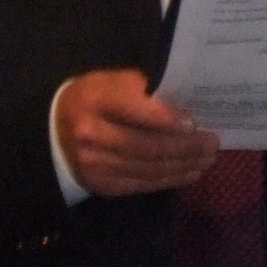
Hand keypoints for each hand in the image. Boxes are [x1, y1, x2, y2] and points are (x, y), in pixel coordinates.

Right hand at [55, 69, 220, 196]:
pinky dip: (170, 180)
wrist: (53, 132)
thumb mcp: (111, 81)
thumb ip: (142, 89)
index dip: (167, 120)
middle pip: (148, 146)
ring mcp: (94, 164)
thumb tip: (182, 106)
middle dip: (187, 147)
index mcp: (95, 102)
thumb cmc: (94, 100)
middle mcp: (92, 136)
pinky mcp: (101, 185)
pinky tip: (190, 172)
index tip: (194, 124)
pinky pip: (142, 184)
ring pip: (149, 169)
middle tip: (213, 143)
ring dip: (184, 165)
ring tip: (208, 158)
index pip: (136, 112)